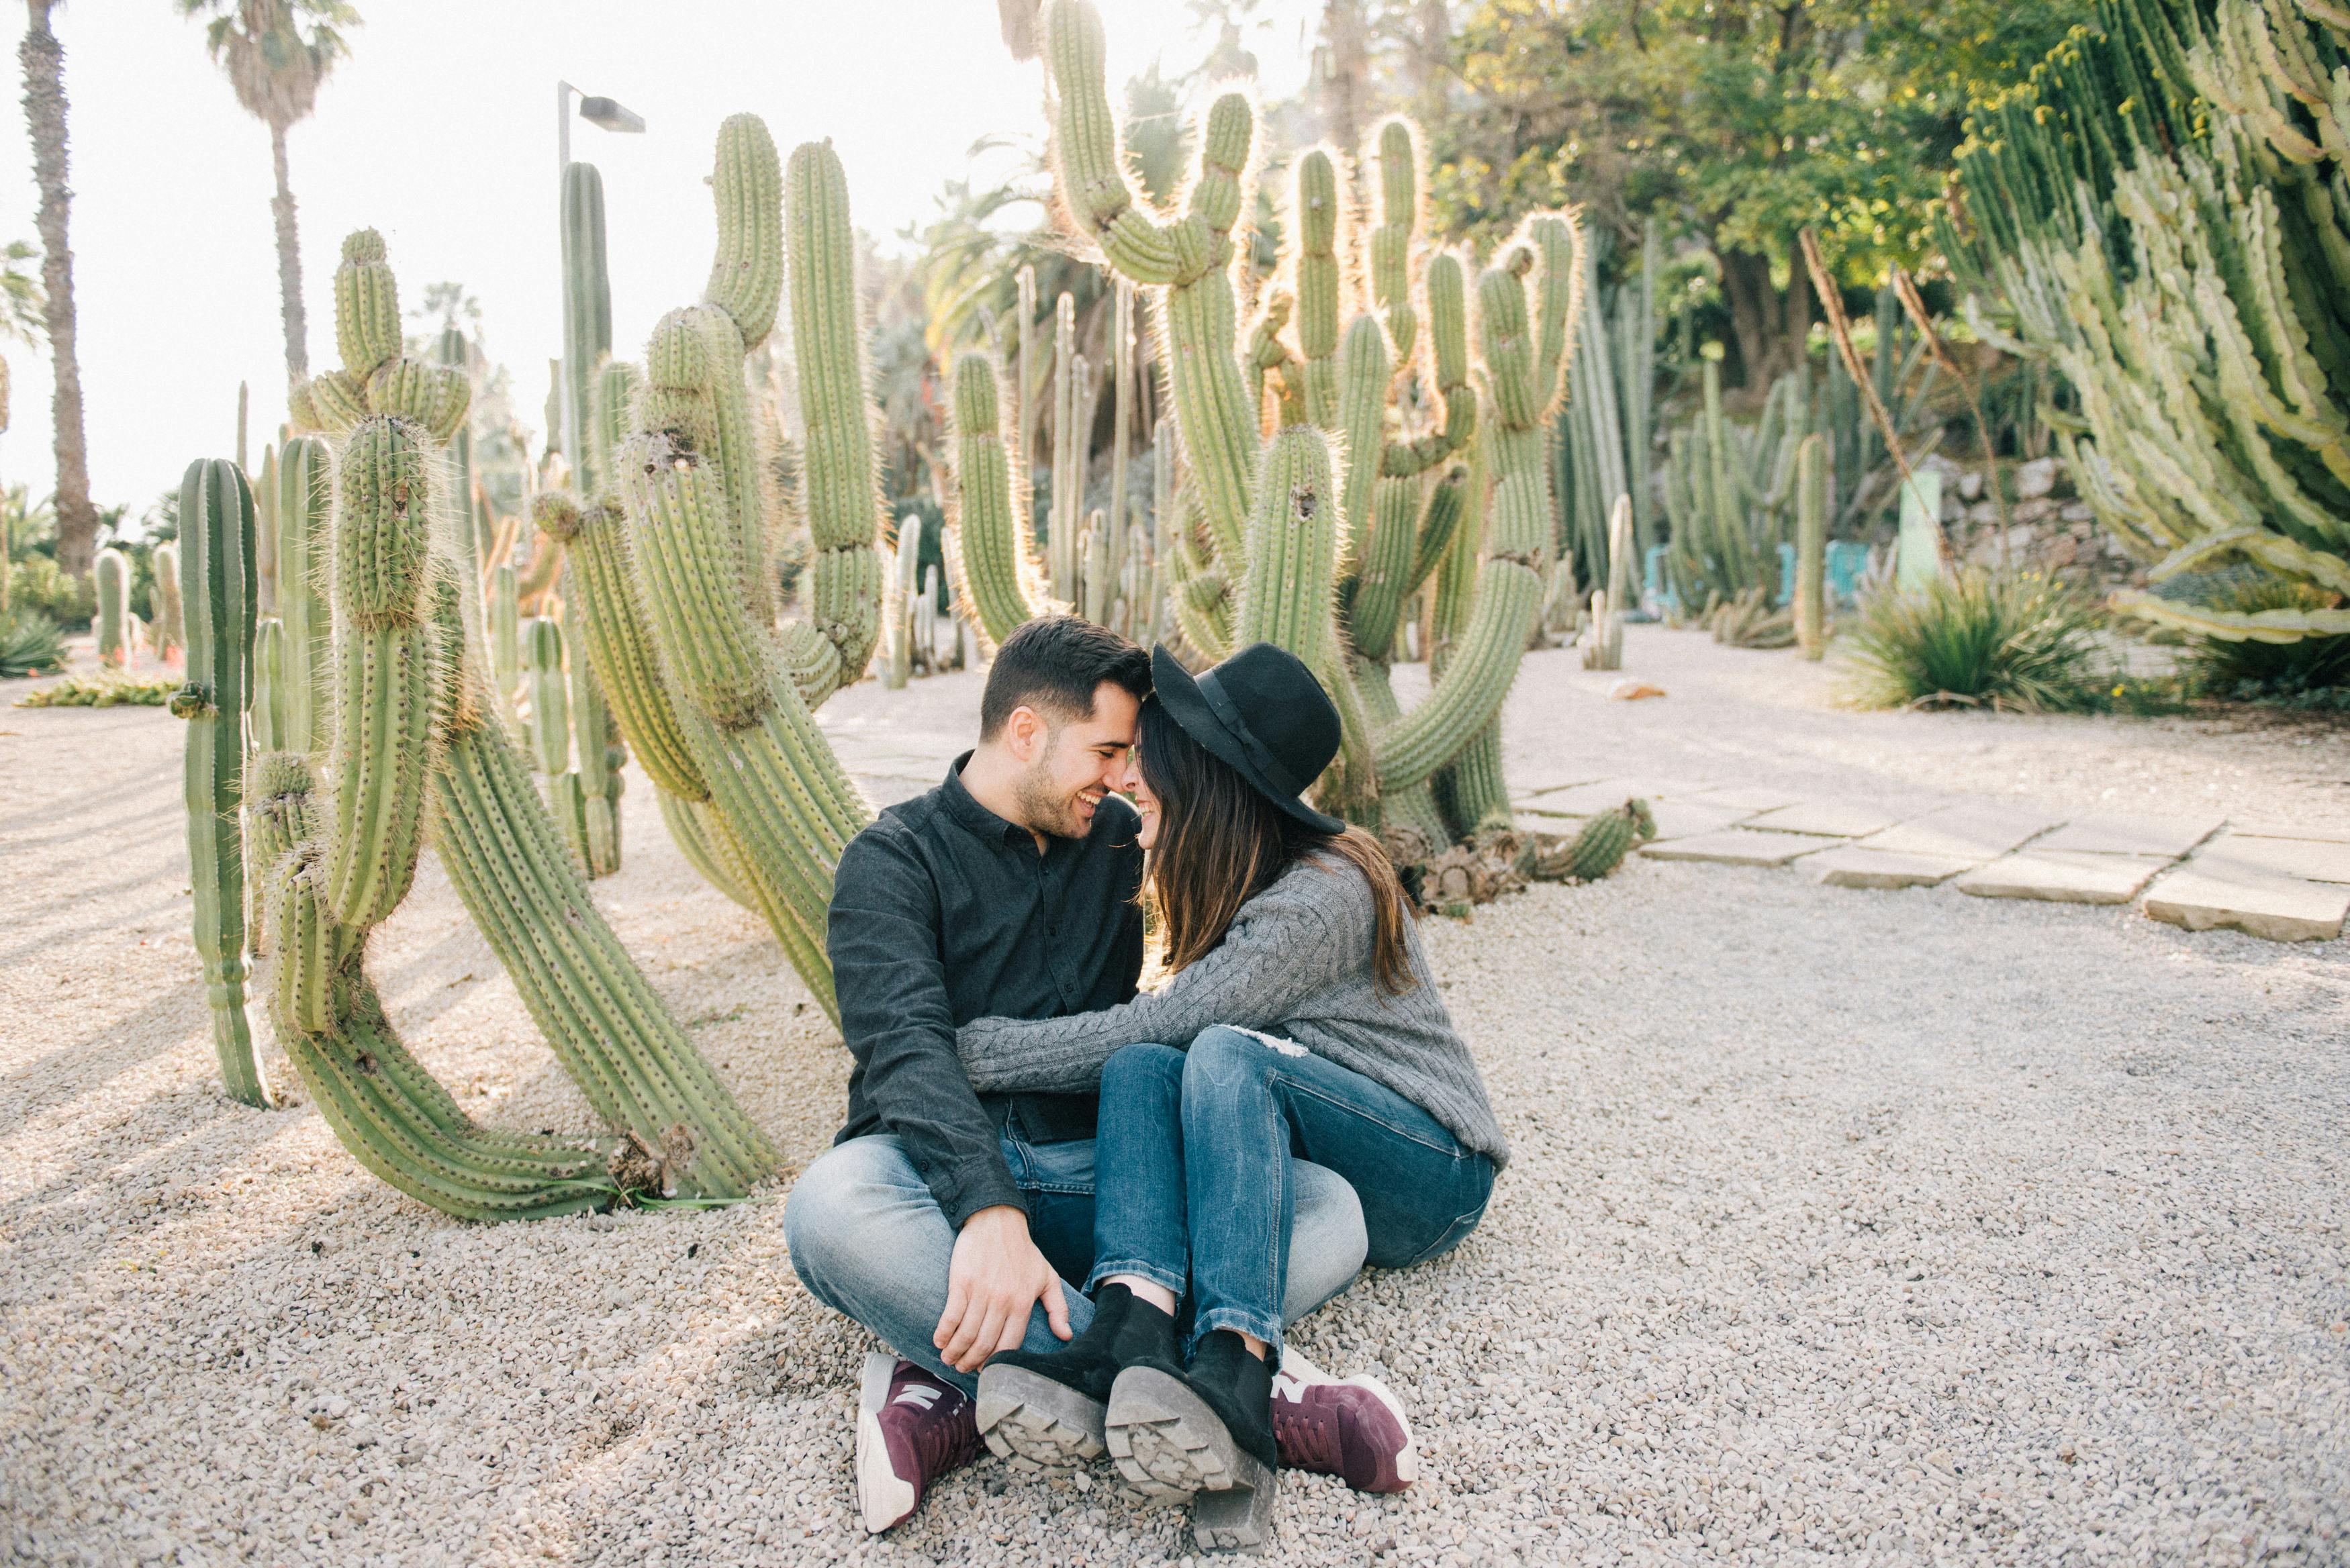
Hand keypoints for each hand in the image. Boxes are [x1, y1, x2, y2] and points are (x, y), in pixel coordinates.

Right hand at [935, 1205, 1069, 1372]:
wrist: (997, 1221)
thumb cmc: (1024, 1252)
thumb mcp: (1048, 1277)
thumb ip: (1058, 1309)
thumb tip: (1066, 1336)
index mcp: (1023, 1303)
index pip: (1009, 1346)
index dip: (996, 1363)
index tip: (986, 1370)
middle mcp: (1003, 1301)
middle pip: (985, 1344)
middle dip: (972, 1363)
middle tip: (963, 1368)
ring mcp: (981, 1292)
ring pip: (966, 1334)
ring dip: (955, 1352)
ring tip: (949, 1358)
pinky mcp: (961, 1282)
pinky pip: (950, 1316)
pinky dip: (943, 1333)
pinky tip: (939, 1341)